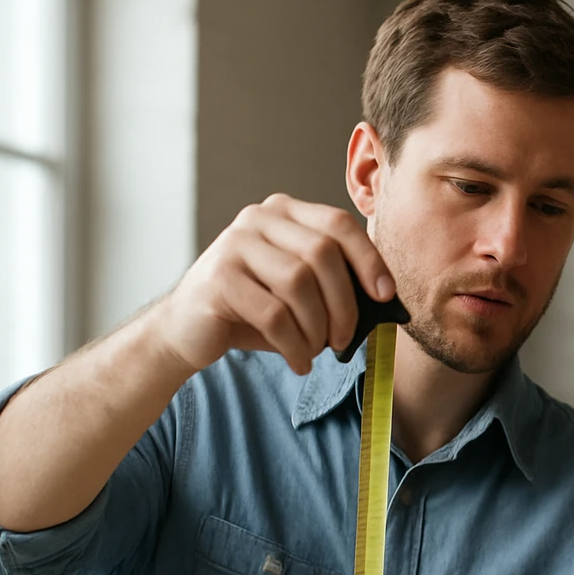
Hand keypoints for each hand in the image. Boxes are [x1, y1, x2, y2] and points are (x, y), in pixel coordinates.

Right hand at [150, 193, 395, 376]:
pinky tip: (299, 362)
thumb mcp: (299, 289)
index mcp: (283, 212)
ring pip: (299, 283)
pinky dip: (295, 345)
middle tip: (345, 340)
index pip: (338, 223)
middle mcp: (257, 218)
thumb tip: (385, 299)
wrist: (188, 329)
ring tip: (316, 351)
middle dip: (344, 304)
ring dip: (318, 328)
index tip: (385, 295)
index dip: (368, 259)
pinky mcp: (218, 278)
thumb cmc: (255, 310)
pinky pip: (274, 314)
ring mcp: (234, 244)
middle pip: (322, 254)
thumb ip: (333, 280)